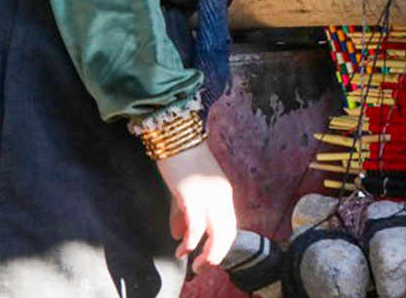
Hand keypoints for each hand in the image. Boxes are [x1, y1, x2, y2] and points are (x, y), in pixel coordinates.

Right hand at [156, 142, 236, 270]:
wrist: (176, 138)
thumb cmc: (181, 162)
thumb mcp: (186, 191)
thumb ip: (183, 214)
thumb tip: (178, 236)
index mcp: (224, 193)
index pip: (229, 226)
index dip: (221, 245)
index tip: (209, 258)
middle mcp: (222, 196)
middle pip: (228, 233)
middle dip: (217, 255)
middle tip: (203, 268)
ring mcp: (209, 196)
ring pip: (218, 232)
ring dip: (208, 254)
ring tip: (196, 264)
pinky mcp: (192, 196)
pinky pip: (197, 225)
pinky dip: (192, 241)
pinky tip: (184, 249)